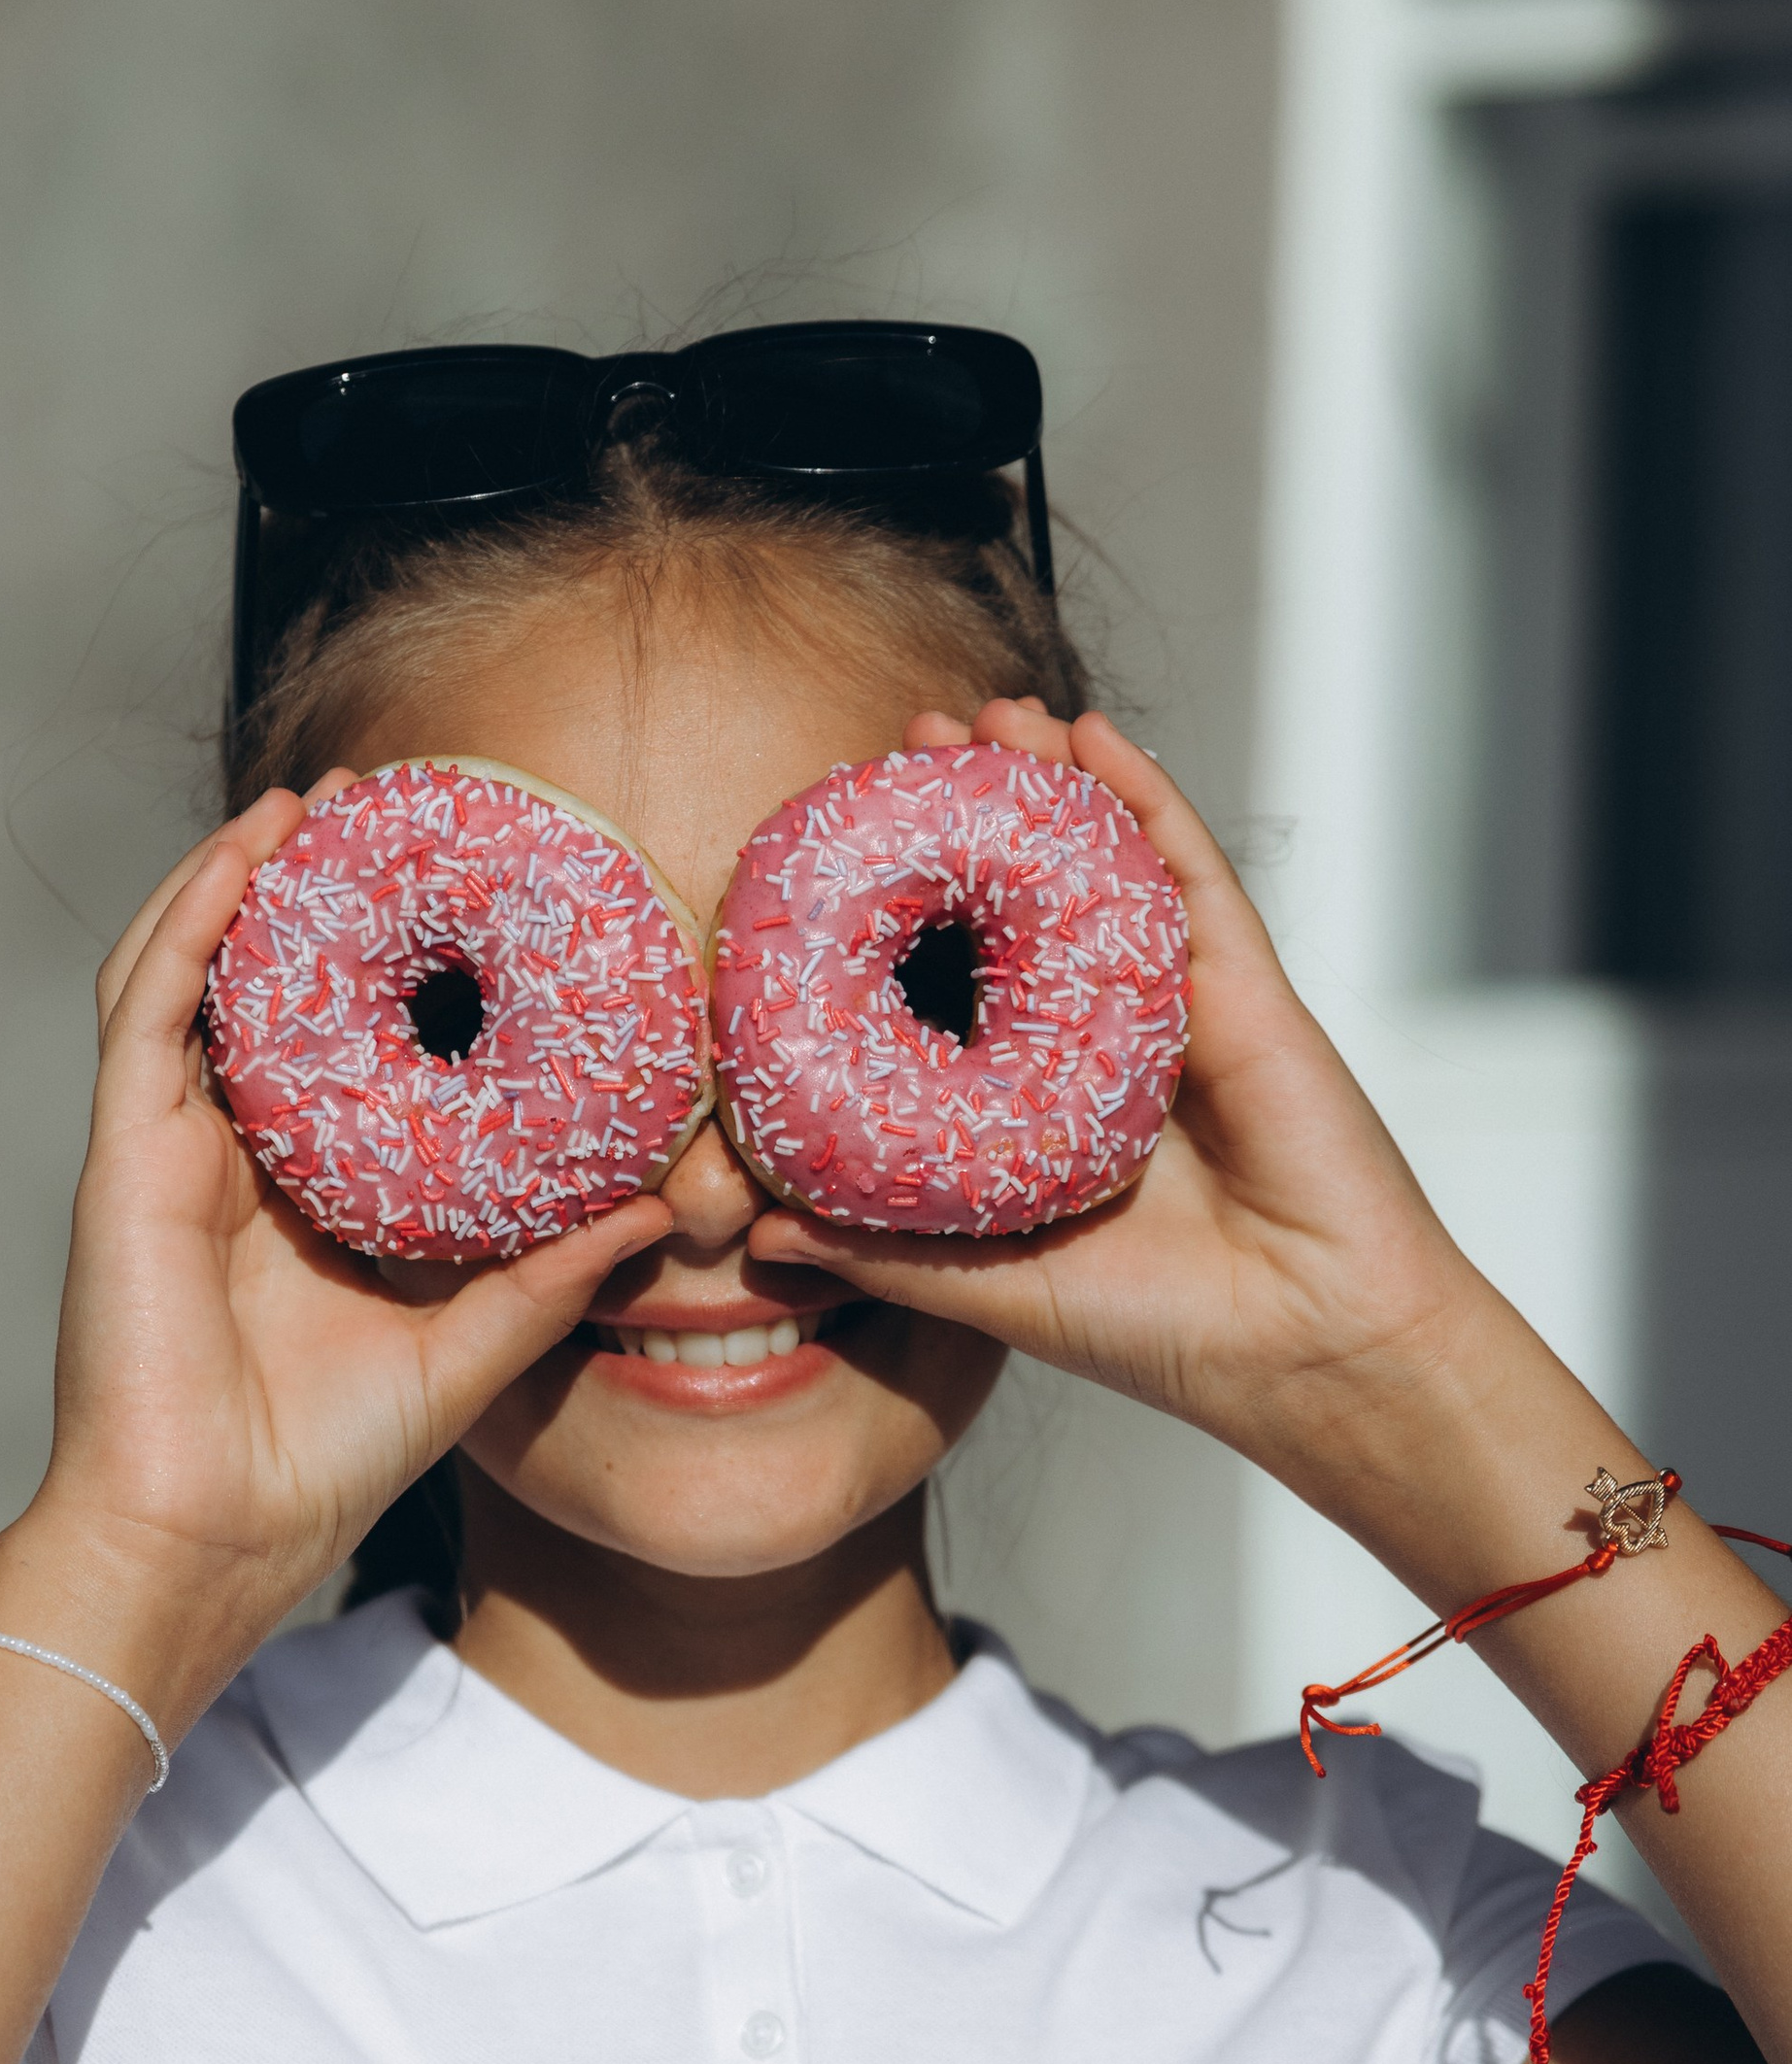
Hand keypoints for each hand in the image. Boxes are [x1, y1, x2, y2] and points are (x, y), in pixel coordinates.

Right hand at [0, 778, 671, 1702]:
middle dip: (311, 885)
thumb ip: (551, 1275)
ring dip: (243, 874)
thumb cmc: (320, 1462)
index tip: (457, 882)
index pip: (338, 1040)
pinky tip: (245, 853)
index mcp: (299, 1191)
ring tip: (311, 801)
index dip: (384, 956)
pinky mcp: (125, 1155)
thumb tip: (660, 1205)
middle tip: (387, 805)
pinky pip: (150, 1007)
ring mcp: (168, 1148)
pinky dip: (191, 918)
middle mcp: (228, 1154)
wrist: (213, 1539)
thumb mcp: (470, 1347)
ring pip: (191, 968)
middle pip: (261, 981)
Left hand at [745, 700, 1496, 1503]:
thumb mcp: (989, 1286)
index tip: (843, 844)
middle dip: (976, 812)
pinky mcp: (1247, 991)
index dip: (911, 904)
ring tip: (991, 713)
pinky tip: (1096, 739)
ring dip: (1052, 781)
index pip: (964, 977)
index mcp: (1047, 1097)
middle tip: (910, 739)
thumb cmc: (1159, 1329)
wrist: (1303, 1350)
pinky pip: (1190, 873)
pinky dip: (1144, 798)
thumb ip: (884, 1250)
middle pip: (1033, 897)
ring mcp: (1181, 1005)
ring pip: (1108, 864)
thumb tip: (759, 1230)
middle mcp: (1108, 1039)